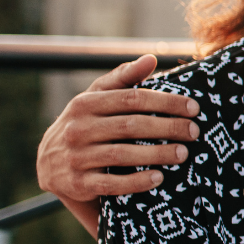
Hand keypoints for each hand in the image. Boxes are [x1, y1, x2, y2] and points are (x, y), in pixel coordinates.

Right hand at [38, 54, 198, 205]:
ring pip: (122, 154)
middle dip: (168, 127)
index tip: (193, 107)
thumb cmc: (84, 124)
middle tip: (194, 131)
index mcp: (85, 103)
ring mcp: (76, 157)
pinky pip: (111, 184)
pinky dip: (137, 181)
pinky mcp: (78, 184)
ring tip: (183, 153)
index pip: (132, 98)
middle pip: (131, 125)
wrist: (50, 164)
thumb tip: (151, 58)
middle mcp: (77, 129)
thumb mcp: (96, 98)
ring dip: (157, 154)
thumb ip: (123, 78)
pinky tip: (159, 178)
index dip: (165, 102)